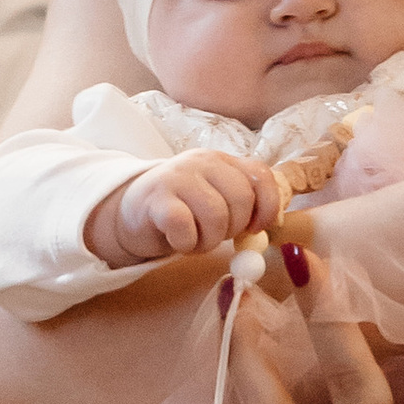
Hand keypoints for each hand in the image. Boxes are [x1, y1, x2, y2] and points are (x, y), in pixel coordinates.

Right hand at [84, 150, 284, 265]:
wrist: (131, 213)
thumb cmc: (182, 211)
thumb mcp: (216, 199)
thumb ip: (244, 206)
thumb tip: (273, 226)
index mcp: (222, 160)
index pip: (260, 175)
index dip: (267, 206)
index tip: (256, 228)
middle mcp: (202, 162)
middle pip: (241, 198)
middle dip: (234, 228)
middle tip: (215, 235)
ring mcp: (178, 177)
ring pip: (216, 216)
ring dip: (209, 240)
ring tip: (195, 240)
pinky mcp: (157, 200)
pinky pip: (186, 228)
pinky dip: (187, 244)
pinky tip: (178, 241)